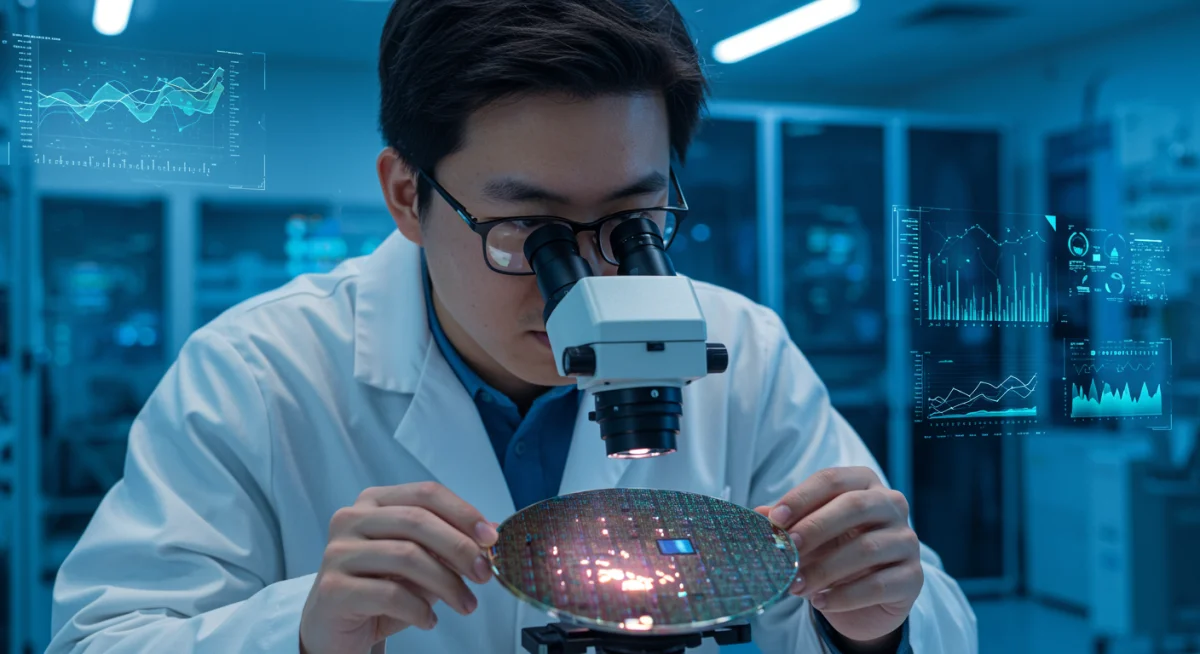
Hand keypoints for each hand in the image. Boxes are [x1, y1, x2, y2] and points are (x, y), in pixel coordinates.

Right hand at [300, 482, 498, 653]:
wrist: (335, 627)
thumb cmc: (381, 588)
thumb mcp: (421, 562)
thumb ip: (449, 544)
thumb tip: (490, 533)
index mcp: (374, 502)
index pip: (425, 494)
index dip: (463, 512)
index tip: (490, 538)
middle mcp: (351, 519)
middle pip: (417, 521)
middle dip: (459, 549)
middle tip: (484, 575)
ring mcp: (338, 552)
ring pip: (406, 556)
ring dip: (446, 584)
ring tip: (466, 605)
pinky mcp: (333, 588)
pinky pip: (389, 594)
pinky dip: (419, 609)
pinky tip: (429, 620)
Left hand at [755, 467, 921, 646]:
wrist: (863, 598)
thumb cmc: (832, 552)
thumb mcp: (807, 535)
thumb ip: (786, 523)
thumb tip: (757, 514)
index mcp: (864, 483)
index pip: (832, 480)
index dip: (801, 498)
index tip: (774, 519)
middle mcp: (892, 505)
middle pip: (854, 506)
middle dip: (815, 528)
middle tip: (787, 549)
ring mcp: (907, 540)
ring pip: (866, 548)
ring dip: (825, 568)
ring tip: (795, 585)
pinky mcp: (914, 577)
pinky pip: (879, 584)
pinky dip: (845, 595)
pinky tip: (820, 602)